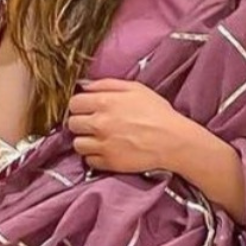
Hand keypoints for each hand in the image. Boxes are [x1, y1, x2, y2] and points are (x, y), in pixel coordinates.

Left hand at [66, 80, 191, 173]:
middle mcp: (99, 123)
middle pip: (72, 124)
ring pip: (77, 144)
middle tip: (95, 124)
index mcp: (104, 102)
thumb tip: (85, 85)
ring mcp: (103, 144)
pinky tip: (107, 150)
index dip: (80, 105)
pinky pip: (89, 160)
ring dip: (86, 141)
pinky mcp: (109, 162)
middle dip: (81, 123)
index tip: (88, 109)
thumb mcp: (135, 88)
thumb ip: (107, 84)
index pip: (74, 103)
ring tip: (100, 139)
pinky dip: (95, 156)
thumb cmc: (158, 113)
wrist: (173, 140)